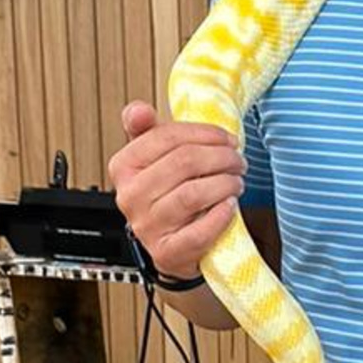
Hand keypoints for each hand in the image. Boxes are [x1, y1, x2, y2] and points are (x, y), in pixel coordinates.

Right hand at [106, 100, 244, 278]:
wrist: (170, 245)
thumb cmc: (167, 196)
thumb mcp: (155, 160)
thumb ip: (148, 131)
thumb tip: (138, 110)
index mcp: (124, 167)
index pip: (166, 137)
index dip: (205, 134)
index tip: (227, 138)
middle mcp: (130, 196)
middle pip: (184, 163)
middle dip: (220, 157)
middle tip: (237, 160)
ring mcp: (147, 227)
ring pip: (193, 194)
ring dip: (225, 184)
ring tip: (236, 182)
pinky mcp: (167, 252)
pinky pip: (199, 231)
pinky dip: (221, 216)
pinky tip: (230, 206)